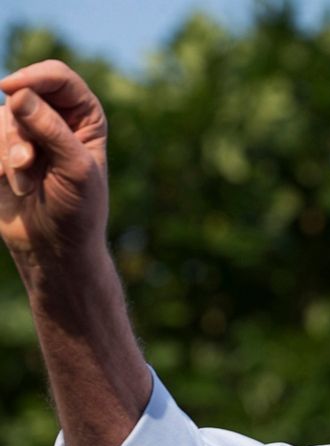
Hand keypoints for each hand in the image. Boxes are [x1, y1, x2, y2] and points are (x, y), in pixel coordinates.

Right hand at [0, 59, 108, 263]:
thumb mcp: (75, 169)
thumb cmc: (77, 211)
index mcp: (85, 117)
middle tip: (27, 164)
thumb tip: (18, 94)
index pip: (58, 78)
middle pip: (23, 96)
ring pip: (1, 118)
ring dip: (8, 154)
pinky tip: (10, 185)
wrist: (53, 247)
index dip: (34, 78)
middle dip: (20, 131)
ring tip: (25, 184)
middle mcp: (56, 119)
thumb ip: (50, 130)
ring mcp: (27, 133)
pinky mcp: (2, 151)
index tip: (10, 90)